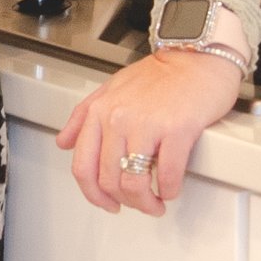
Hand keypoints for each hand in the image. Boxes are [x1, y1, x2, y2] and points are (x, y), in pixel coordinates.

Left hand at [56, 46, 242, 218]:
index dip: (93, 194)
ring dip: (146, 203)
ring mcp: (148, 125)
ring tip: (156, 203)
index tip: (106, 202)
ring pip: (134, 183)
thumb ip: (83, 116)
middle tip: (138, 204)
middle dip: (125, 201)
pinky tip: (171, 188)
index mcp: (100, 111)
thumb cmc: (160, 74)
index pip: (83, 166)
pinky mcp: (177, 130)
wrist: (196, 57)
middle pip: (109, 180)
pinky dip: (169, 190)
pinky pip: (167, 175)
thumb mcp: (112, 88)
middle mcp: (119, 119)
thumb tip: (64, 141)